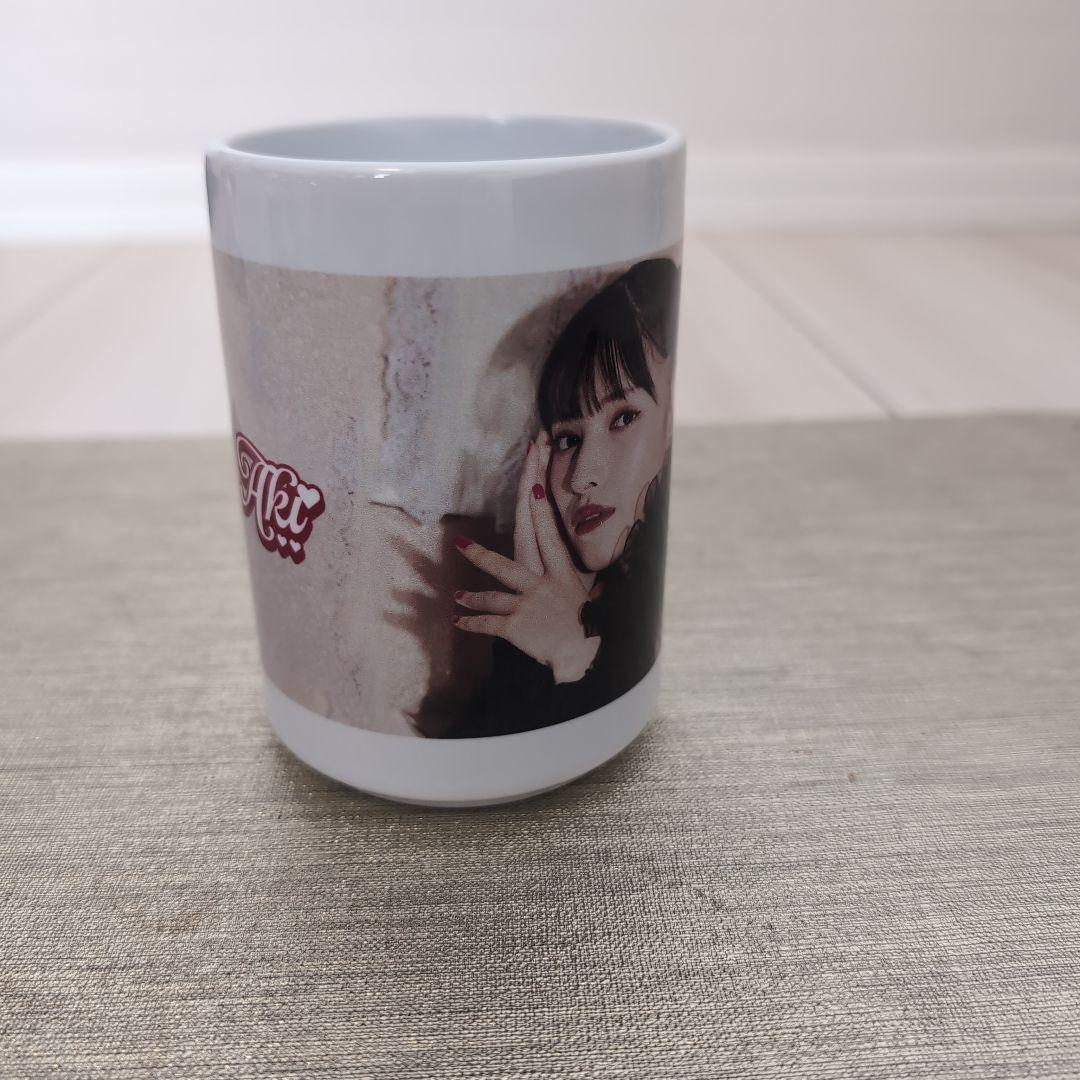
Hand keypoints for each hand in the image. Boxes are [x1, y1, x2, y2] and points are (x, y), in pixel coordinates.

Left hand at [452, 440, 599, 683]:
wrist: (582, 656)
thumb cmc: (592, 628)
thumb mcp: (593, 598)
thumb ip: (593, 582)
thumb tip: (608, 574)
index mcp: (562, 576)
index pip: (549, 538)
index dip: (541, 512)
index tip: (533, 488)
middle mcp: (541, 587)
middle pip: (504, 566)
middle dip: (480, 555)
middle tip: (459, 542)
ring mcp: (525, 607)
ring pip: (490, 597)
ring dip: (472, 597)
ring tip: (458, 596)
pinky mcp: (514, 628)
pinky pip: (487, 623)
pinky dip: (471, 623)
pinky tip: (459, 622)